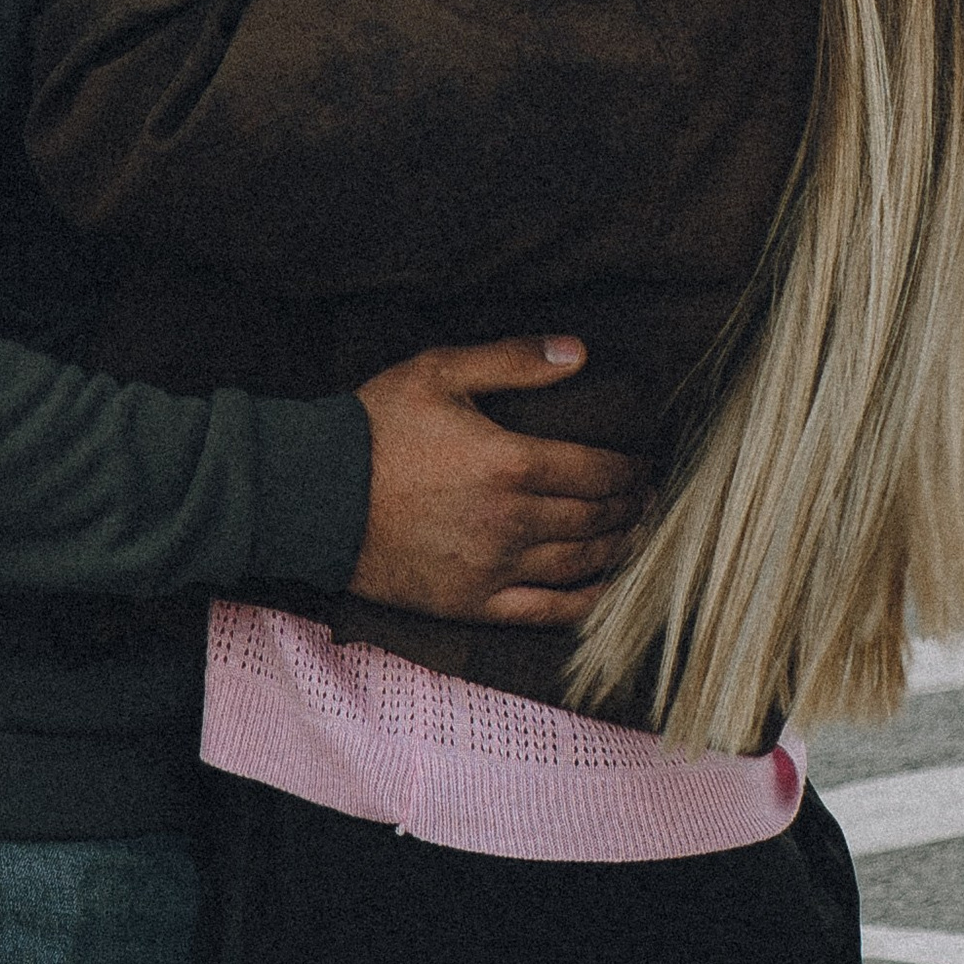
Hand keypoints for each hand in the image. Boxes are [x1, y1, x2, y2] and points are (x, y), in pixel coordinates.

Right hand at [348, 339, 644, 627]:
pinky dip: (584, 602)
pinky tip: (602, 590)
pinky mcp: (472, 604)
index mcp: (511, 462)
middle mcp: (511, 521)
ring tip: (634, 533)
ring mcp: (494, 569)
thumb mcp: (440, 371)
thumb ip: (513, 359)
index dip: (631, 469)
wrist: (315, 496)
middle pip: (595, 518)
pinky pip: (545, 612)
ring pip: (579, 564)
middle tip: (649, 497)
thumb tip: (579, 352)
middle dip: (631, 506)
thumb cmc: (376, 426)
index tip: (647, 463)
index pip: (597, 470)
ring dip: (617, 548)